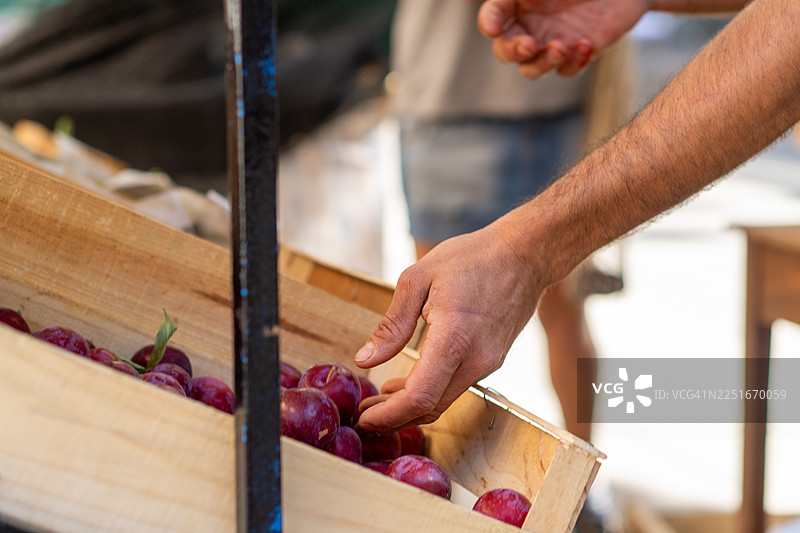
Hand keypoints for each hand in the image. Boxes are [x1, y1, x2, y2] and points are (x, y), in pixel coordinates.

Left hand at [354, 221, 543, 431]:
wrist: (523, 255)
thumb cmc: (471, 259)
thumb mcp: (418, 279)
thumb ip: (391, 325)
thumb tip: (365, 359)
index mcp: (454, 338)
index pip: (419, 396)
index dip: (388, 415)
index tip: (365, 418)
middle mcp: (476, 359)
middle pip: (431, 408)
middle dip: (394, 418)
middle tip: (364, 414)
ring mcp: (488, 363)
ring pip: (444, 400)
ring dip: (411, 406)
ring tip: (381, 398)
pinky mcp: (492, 360)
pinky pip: (456, 386)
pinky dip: (430, 391)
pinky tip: (409, 382)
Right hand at [478, 0, 648, 77]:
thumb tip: (509, 0)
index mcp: (519, 2)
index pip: (494, 14)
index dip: (489, 22)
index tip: (493, 28)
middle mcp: (530, 26)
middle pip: (505, 51)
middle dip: (513, 51)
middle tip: (530, 45)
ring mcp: (551, 43)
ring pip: (531, 69)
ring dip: (542, 63)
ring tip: (561, 47)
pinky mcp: (576, 55)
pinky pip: (566, 71)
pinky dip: (573, 64)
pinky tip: (586, 45)